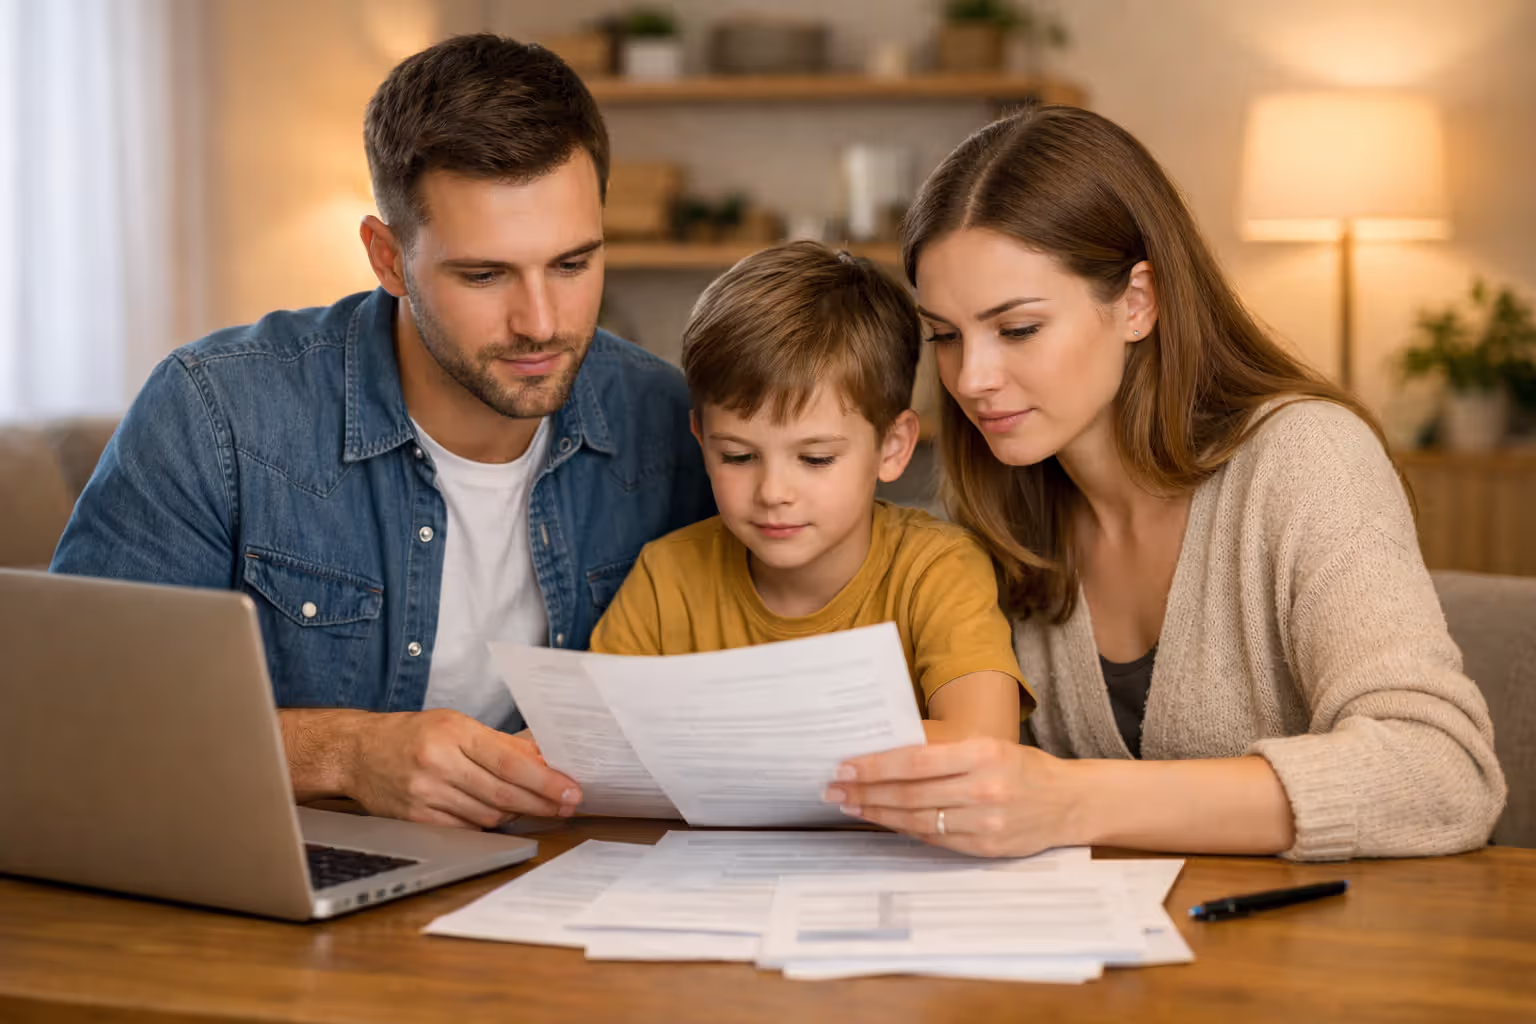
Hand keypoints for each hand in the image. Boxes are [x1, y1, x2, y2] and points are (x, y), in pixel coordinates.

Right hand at [342, 709, 580, 828]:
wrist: (357, 752)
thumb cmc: (413, 734)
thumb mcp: (457, 725)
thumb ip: (500, 744)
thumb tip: (544, 760)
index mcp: (453, 733)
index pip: (510, 762)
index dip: (545, 780)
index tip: (570, 789)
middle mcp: (438, 763)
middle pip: (503, 792)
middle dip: (541, 802)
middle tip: (567, 805)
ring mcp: (425, 794)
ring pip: (487, 814)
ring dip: (515, 812)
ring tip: (532, 805)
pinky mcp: (416, 820)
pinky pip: (465, 829)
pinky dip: (486, 823)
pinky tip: (496, 814)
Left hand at [822, 737, 1083, 857]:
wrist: (1069, 802)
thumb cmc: (1022, 767)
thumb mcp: (986, 745)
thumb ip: (942, 751)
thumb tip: (886, 754)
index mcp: (982, 754)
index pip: (915, 761)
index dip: (875, 766)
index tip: (844, 766)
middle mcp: (984, 789)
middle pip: (910, 794)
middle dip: (866, 792)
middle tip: (834, 790)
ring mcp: (985, 824)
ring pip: (918, 821)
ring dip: (878, 813)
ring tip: (850, 805)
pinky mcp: (986, 848)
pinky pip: (935, 840)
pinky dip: (905, 830)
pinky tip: (884, 820)